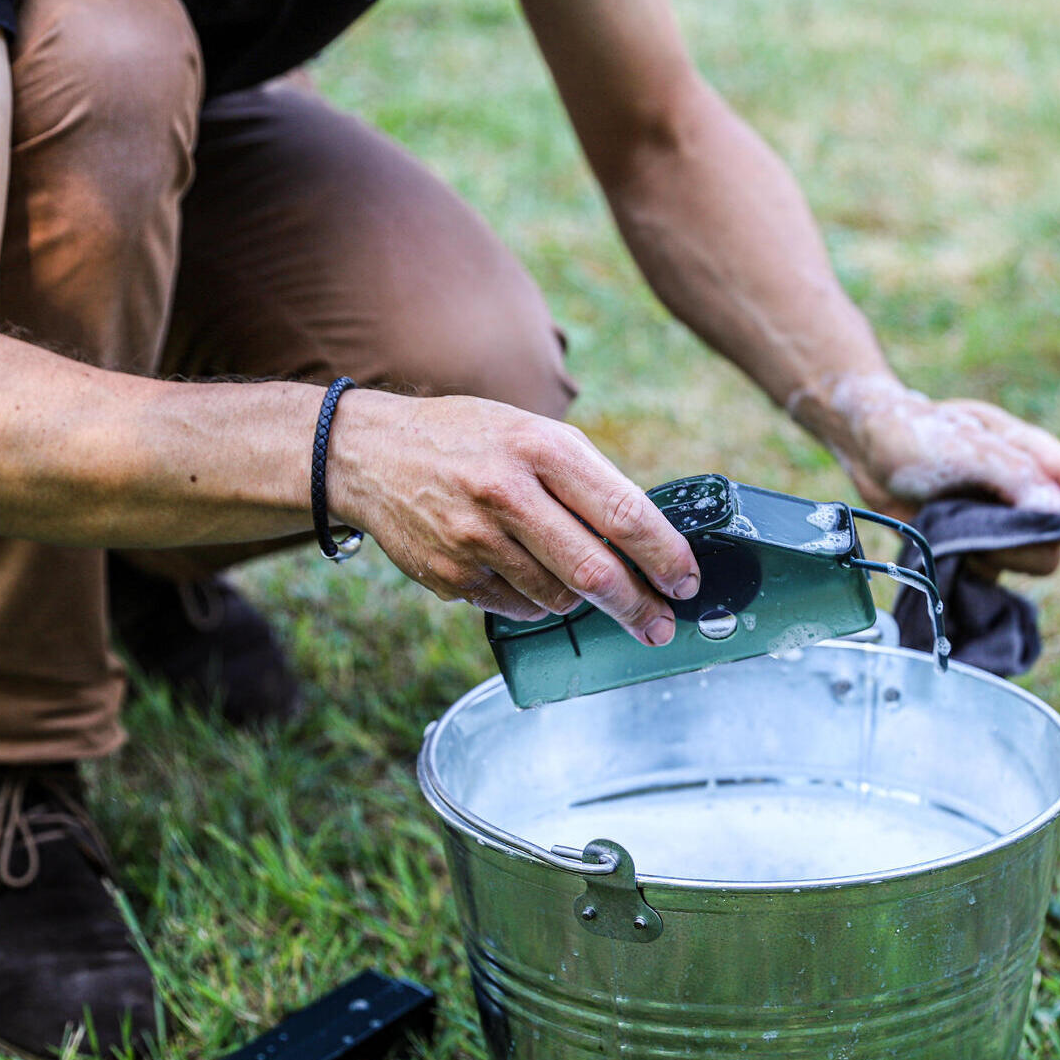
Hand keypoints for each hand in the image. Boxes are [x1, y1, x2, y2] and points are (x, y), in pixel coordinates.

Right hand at [329, 391, 699, 641]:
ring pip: (559, 597)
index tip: (688, 581)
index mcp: (541, 447)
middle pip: (595, 571)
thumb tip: (648, 541)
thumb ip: (587, 482)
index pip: (623, 513)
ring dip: (581, 599)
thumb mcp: (532, 434)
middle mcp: (507, 492)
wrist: (371, 454)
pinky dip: (535, 600)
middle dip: (640, 606)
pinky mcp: (451, 576)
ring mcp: (475, 539)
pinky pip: (519, 608)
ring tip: (574, 578)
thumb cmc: (470, 441)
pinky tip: (522, 572)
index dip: (666, 556)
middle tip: (660, 625)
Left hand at [793, 372, 1059, 576]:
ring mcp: (1005, 528)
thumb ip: (1015, 476)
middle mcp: (1031, 496)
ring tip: (950, 521)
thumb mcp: (966, 445)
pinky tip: (941, 542)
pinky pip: (991, 578)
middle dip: (1021, 541)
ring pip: (1028, 564)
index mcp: (1041, 459)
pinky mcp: (978, 553)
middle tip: (974, 518)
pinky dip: (968, 567)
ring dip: (989, 552)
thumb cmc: (918, 433)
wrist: (868, 449)